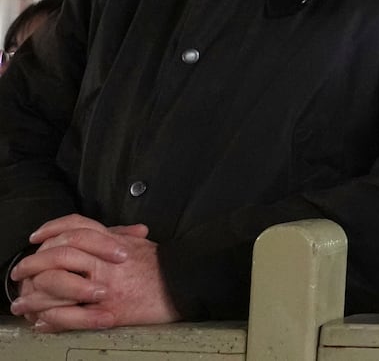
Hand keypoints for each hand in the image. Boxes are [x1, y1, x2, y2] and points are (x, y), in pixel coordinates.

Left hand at [11, 215, 177, 331]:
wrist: (185, 286)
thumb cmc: (165, 266)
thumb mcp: (140, 243)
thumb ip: (116, 236)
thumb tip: (98, 232)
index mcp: (114, 243)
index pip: (77, 228)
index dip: (52, 229)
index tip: (37, 238)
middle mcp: (107, 263)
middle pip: (60, 255)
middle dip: (33, 264)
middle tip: (20, 272)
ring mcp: (106, 288)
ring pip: (59, 286)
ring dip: (35, 296)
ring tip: (22, 302)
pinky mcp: (109, 312)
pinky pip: (72, 317)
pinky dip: (52, 320)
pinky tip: (42, 322)